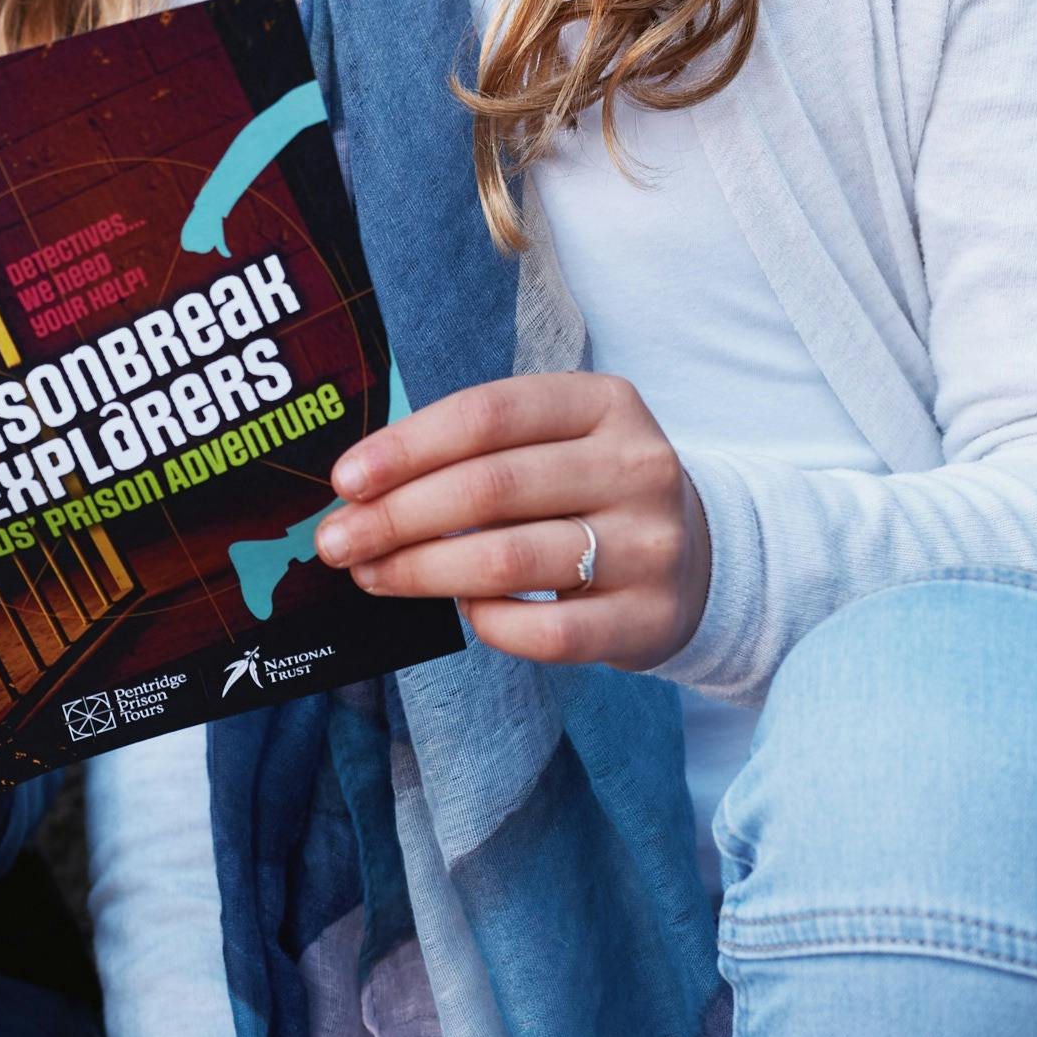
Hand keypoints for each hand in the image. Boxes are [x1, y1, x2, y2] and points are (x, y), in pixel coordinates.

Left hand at [315, 371, 710, 667]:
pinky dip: (487, 623)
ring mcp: (650, 545)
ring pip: (510, 561)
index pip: (488, 415)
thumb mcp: (554, 442)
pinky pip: (546, 632)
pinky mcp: (650, 617)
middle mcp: (636, 466)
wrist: (699, 557)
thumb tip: (360, 492)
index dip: (406, 446)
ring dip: (421, 572)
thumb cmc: (588, 492)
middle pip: (490, 488)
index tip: (344, 481)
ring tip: (373, 576)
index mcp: (604, 403)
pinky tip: (462, 612)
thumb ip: (474, 451)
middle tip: (336, 542)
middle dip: (395, 517)